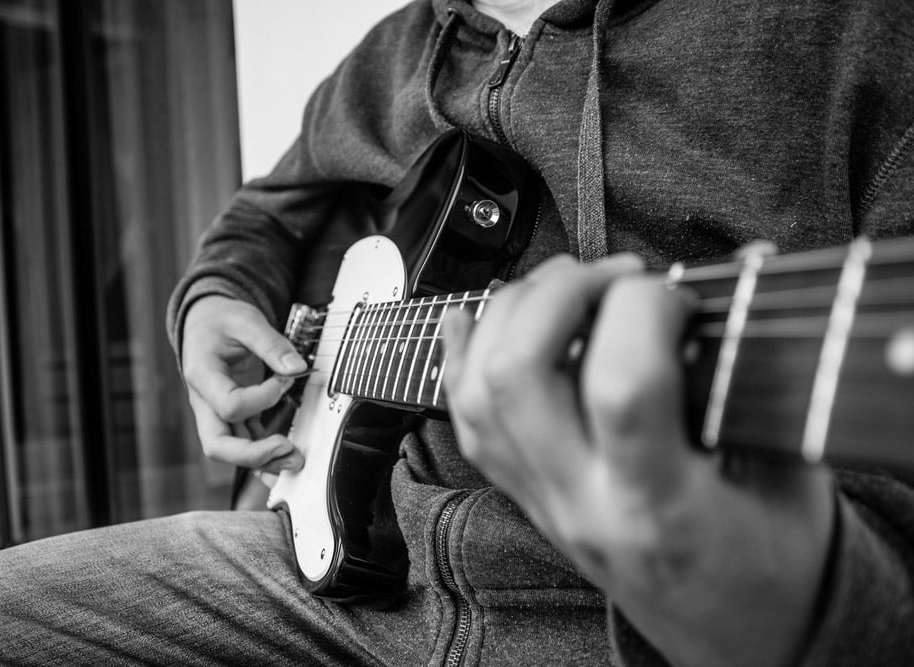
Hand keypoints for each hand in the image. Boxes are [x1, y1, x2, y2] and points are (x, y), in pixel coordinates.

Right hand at [181, 295, 305, 472]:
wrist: (205, 322)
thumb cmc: (221, 321)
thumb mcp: (246, 320)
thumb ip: (271, 343)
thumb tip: (296, 367)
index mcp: (202, 375)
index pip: (230, 404)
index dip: (264, 397)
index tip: (286, 379)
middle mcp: (205, 401)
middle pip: (217, 445)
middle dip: (253, 454)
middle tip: (287, 448)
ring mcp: (216, 412)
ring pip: (231, 451)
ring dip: (263, 460)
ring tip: (295, 459)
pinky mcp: (232, 416)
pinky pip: (245, 442)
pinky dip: (264, 454)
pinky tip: (286, 458)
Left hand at [441, 254, 834, 666]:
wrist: (733, 636)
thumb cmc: (771, 562)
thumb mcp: (791, 476)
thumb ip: (759, 375)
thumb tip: (748, 267)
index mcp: (660, 504)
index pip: (620, 386)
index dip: (644, 309)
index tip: (680, 294)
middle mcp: (582, 501)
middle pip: (519, 375)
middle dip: (559, 294)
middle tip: (617, 276)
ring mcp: (542, 501)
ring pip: (478, 392)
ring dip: (509, 314)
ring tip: (565, 285)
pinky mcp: (526, 496)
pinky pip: (467, 422)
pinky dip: (462, 357)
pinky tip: (476, 317)